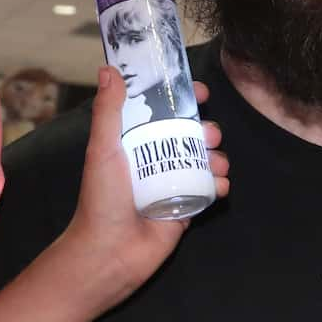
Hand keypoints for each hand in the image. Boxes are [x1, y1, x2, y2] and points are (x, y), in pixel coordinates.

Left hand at [61, 70, 229, 308]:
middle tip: (209, 135)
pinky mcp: (186, 207)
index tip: (198, 91)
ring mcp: (172, 183)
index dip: (181, 99)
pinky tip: (219, 185)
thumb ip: (108, 111)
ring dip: (217, 156)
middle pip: (189, 134)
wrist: (111, 252)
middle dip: (206, 129)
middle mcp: (154, 159)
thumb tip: (109, 69)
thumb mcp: (102, 150)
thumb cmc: (102, 199)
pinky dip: (220, 183)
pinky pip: (210, 188)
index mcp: (134, 142)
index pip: (161, 111)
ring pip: (204, 159)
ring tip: (216, 163)